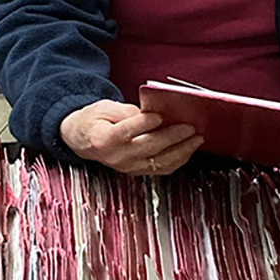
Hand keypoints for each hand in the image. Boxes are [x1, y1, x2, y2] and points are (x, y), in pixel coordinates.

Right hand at [59, 99, 203, 175]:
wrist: (82, 140)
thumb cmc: (93, 121)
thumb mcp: (104, 108)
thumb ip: (126, 112)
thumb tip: (149, 113)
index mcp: (104, 139)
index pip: (125, 132)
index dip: (143, 124)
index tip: (159, 116)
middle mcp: (117, 157)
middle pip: (148, 147)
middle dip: (173, 137)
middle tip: (190, 127)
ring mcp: (128, 167)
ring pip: (159, 162)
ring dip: (181, 151)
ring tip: (196, 139)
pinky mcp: (136, 171)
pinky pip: (160, 169)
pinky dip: (177, 160)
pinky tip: (188, 150)